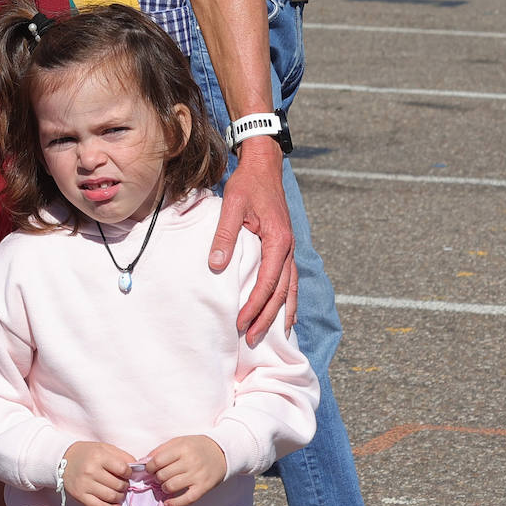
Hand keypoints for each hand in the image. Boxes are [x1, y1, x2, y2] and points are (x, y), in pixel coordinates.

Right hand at [62, 440, 132, 505]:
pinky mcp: (81, 496)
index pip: (123, 469)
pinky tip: (115, 505)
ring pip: (111, 497)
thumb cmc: (88, 453)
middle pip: (118, 485)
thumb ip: (121, 455)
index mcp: (99, 455)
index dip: (129, 473)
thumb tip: (137, 467)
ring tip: (119, 494)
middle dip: (125, 486)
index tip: (127, 473)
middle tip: (123, 484)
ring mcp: (85, 485)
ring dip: (120, 497)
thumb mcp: (104, 448)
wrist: (63, 460)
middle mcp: (91, 470)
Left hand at [145, 435, 225, 505]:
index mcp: (182, 448)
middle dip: (157, 478)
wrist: (221, 452)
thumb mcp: (179, 441)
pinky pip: (186, 499)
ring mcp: (197, 476)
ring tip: (165, 486)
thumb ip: (162, 450)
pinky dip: (174, 503)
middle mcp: (190, 461)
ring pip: (171, 487)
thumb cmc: (196, 446)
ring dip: (164, 488)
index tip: (149, 469)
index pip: (158, 460)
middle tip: (158, 477)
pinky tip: (168, 503)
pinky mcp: (203, 488)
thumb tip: (145, 461)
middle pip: (163, 475)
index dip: (149, 467)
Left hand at [209, 136, 295, 342]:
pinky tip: (283, 311)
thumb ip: (225, 236)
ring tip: (275, 336)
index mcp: (278, 241)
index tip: (241, 322)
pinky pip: (289, 278)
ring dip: (280, 312)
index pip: (268, 282)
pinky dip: (286, 298)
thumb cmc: (247, 184)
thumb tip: (215, 266)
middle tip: (253, 339)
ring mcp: (289, 248)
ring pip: (289, 288)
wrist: (264, 165)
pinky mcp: (284, 245)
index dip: (255, 305)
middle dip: (268, 317)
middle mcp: (288, 248)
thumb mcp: (232, 205)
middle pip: (282, 292)